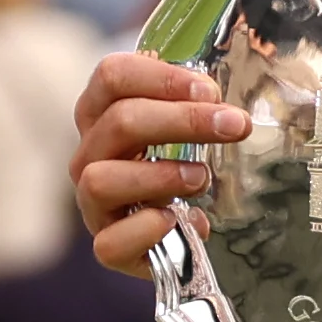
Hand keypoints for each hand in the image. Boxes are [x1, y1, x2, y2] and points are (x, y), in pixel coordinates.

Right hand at [73, 51, 245, 276]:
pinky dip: (147, 230)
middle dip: (184, 120)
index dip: (162, 78)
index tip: (209, 91)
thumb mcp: (184, 131)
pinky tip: (177, 221)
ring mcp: (91, 202)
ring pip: (101, 180)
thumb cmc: (175, 169)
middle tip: (232, 126)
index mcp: (102, 113)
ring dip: (160, 175)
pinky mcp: (106, 245)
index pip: (112, 75)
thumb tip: (227, 112)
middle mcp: (89, 154)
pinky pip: (109, 242)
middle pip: (119, 121)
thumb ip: (197, 109)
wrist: (173, 232)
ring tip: (201, 178)